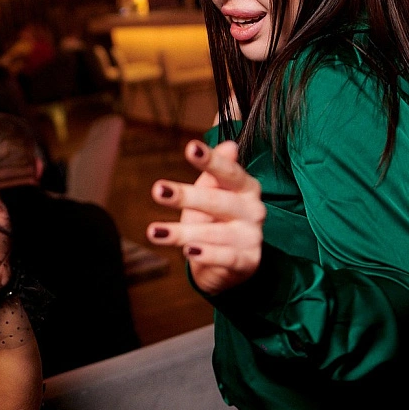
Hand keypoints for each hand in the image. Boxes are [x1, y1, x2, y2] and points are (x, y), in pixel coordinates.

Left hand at [146, 140, 265, 295]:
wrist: (227, 264)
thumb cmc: (215, 220)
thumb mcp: (211, 193)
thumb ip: (215, 171)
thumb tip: (230, 145)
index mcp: (246, 188)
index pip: (229, 172)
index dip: (211, 160)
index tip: (191, 148)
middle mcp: (254, 210)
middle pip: (217, 201)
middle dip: (186, 196)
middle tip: (158, 190)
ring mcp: (252, 236)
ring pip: (214, 232)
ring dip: (182, 232)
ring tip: (154, 231)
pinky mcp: (248, 261)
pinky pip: (225, 257)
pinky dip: (207, 255)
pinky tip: (188, 251)